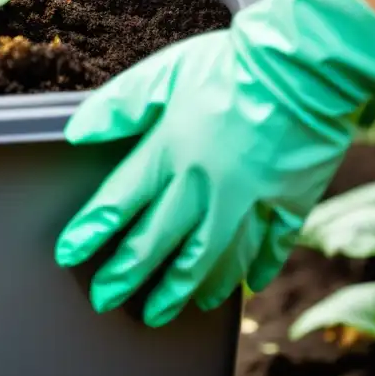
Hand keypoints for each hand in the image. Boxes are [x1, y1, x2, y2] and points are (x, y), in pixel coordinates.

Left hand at [55, 0, 374, 325]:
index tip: (69, 255)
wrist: (305, 64)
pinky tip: (245, 288)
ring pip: (211, 259)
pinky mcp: (290, 202)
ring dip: (183, 288)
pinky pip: (270, 247)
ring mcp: (249, 201)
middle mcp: (204, 187)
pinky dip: (255, 270)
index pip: (118, 205)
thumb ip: (119, 106)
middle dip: (127, 276)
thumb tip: (75, 133)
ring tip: (166, 310)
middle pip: (158, 244)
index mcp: (169, 153)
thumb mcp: (163, 74)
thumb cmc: (230, 65)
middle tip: (108, 299)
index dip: (90, 233)